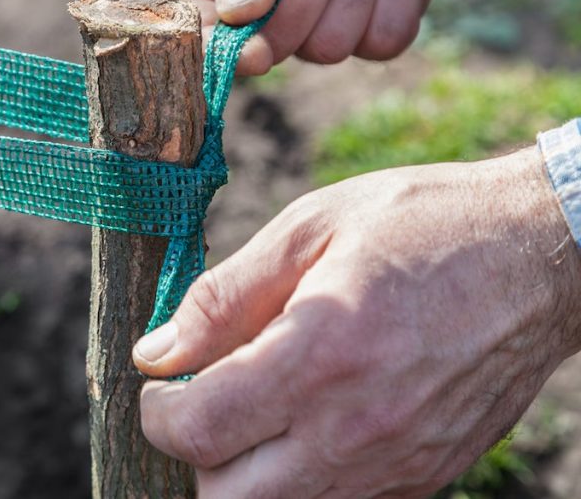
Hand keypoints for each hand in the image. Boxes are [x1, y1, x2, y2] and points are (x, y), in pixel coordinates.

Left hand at [134, 147, 580, 496]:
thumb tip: (157, 349)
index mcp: (322, 354)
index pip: (201, 430)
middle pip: (226, 498)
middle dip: (195, 457)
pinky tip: (309, 420)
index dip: (159, 413)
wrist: (540, 254)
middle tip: (202, 401)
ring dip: (245, 474)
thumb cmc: (421, 225)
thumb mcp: (311, 228)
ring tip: (253, 410)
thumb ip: (224, 297)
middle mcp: (358, 427)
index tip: (161, 382)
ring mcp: (398, 463)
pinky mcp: (426, 476)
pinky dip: (303, 478)